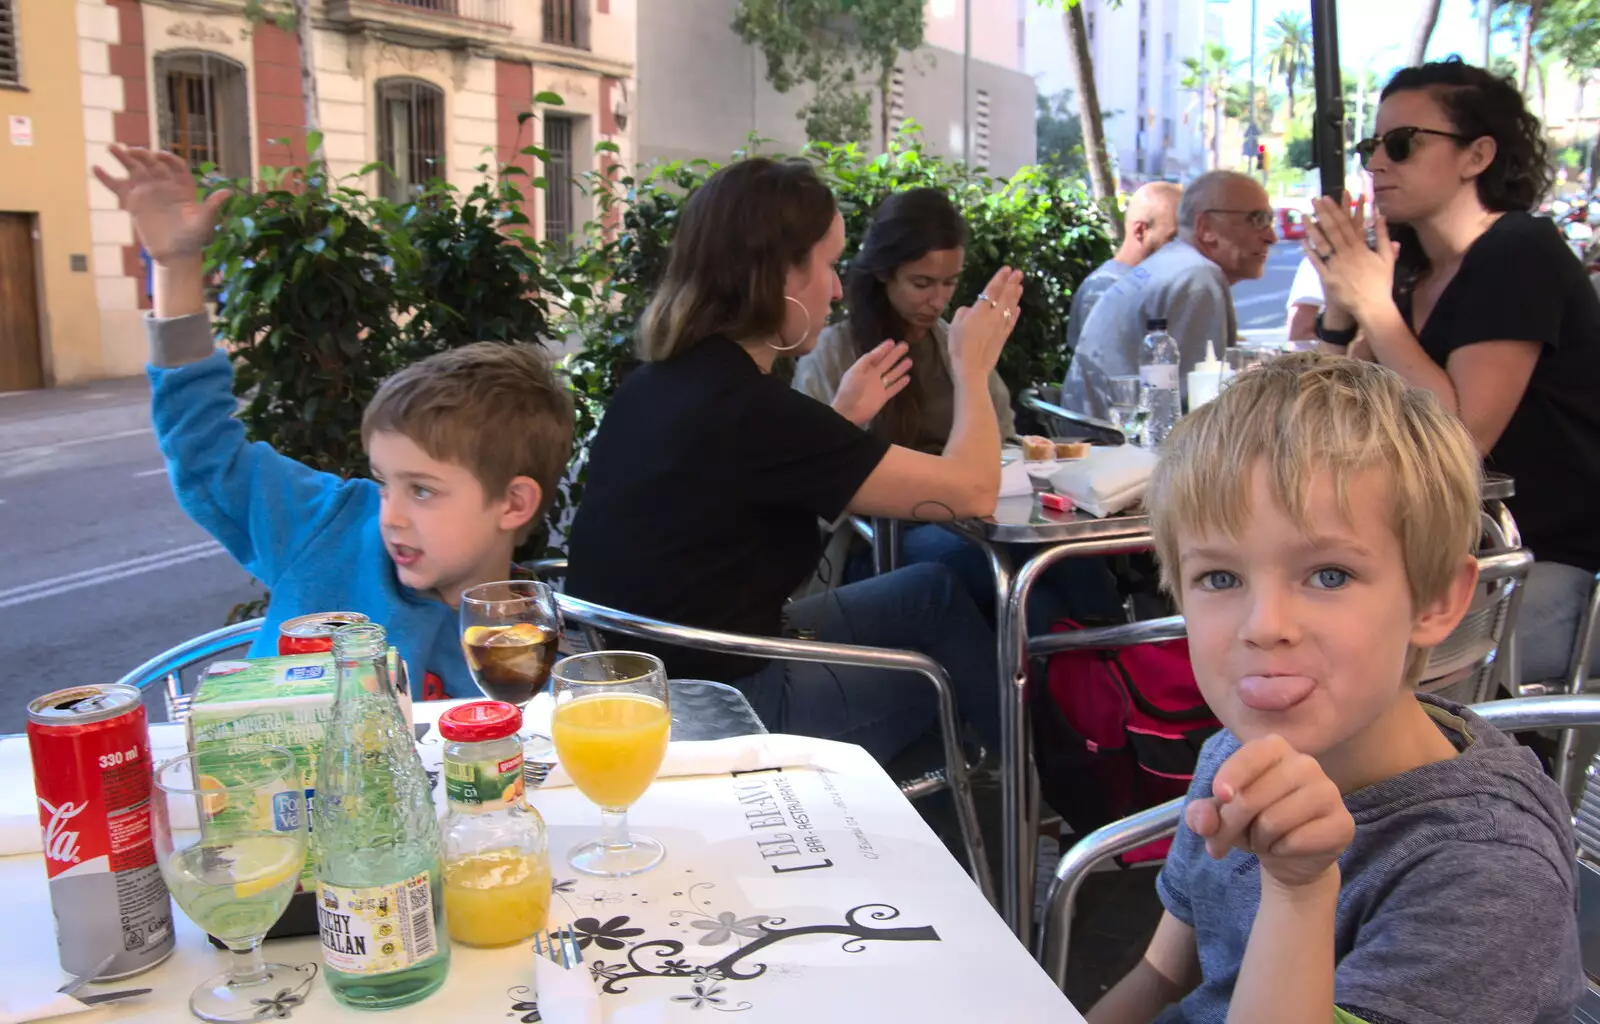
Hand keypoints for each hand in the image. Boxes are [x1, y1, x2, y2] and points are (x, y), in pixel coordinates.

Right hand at [93, 144, 228, 265]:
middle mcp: (164, 185)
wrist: (175, 254)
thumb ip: (212, 206)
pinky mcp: (133, 202)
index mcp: (182, 186)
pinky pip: (118, 187)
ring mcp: (147, 191)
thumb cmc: (193, 239)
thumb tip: (228, 192)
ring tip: (110, 147)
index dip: (168, 159)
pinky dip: (107, 178)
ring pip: (134, 170)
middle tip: (131, 150)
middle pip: (152, 164)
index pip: (175, 166)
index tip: (159, 156)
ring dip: (123, 158)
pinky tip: (96, 168)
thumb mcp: (203, 223)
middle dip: (142, 155)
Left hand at [832, 340, 911, 426]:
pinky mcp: (883, 397)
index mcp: (864, 368)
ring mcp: (879, 386)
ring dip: (900, 368)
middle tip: (905, 345)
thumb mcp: (856, 371)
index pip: (876, 356)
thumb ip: (867, 361)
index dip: (883, 349)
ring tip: (910, 360)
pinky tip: (908, 377)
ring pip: (892, 375)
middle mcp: (873, 376)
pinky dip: (900, 383)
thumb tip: (879, 350)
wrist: (848, 412)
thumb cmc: (850, 390)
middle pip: (886, 363)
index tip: (892, 341)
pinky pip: (893, 388)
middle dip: (895, 354)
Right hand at [948, 267, 1023, 381]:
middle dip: (1012, 283)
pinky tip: (1018, 309)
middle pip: (1004, 296)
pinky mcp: (1003, 337)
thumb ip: (962, 313)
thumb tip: (969, 309)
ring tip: (1020, 286)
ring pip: (1010, 307)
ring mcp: (1000, 327)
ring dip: (1015, 296)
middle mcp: (993, 316)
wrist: (971, 367)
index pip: (992, 290)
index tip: (1007, 268)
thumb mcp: (954, 326)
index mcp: (980, 310)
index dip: (1000, 278)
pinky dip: (1015, 314)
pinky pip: (1011, 322)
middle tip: (1019, 273)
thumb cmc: (959, 346)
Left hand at [1184, 734, 1353, 889]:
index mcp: (1274, 748)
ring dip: (1258, 839)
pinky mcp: (1342, 824)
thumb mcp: (1218, 816)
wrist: (1288, 855)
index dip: (1231, 776)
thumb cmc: (1252, 821)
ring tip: (1261, 839)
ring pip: (1273, 821)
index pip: (1250, 756)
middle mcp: (1305, 763)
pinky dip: (1280, 850)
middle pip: (1253, 797)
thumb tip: (1204, 823)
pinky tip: (1285, 847)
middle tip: (1223, 840)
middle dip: (1230, 826)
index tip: (1220, 796)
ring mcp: (1329, 792)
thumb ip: (1202, 814)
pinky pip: (1297, 840)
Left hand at [1303, 194, 1395, 323]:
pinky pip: (1317, 263)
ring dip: (1312, 229)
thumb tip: (1380, 215)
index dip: (1335, 210)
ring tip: (1304, 216)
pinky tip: (1302, 241)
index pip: (1346, 224)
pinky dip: (1309, 252)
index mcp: (1360, 247)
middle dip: (1322, 213)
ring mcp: (1336, 266)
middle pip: (1332, 230)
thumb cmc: (1380, 282)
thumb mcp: (1386, 257)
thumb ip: (1383, 235)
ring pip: (1322, 244)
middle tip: (1313, 200)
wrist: (1372, 305)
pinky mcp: (1328, 278)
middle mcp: (1347, 254)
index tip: (1327, 199)